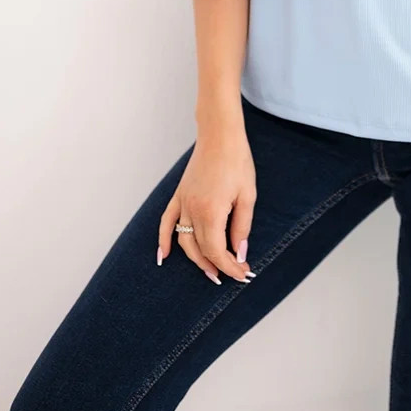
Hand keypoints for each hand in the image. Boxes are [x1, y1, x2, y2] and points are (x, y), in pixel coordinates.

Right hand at [158, 129, 256, 283]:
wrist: (220, 135)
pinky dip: (162, 240)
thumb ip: (242, 227)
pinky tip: (162, 256)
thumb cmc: (237, 162)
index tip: (242, 273)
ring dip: (195, 259)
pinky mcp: (179, 194)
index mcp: (211, 212)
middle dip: (216, 266)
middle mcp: (192, 211)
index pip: (216, 250)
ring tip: (210, 272)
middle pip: (200, 249)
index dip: (229, 265)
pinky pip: (166, 222)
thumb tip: (239, 252)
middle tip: (231, 275)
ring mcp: (182, 203)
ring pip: (183, 240)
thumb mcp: (247, 196)